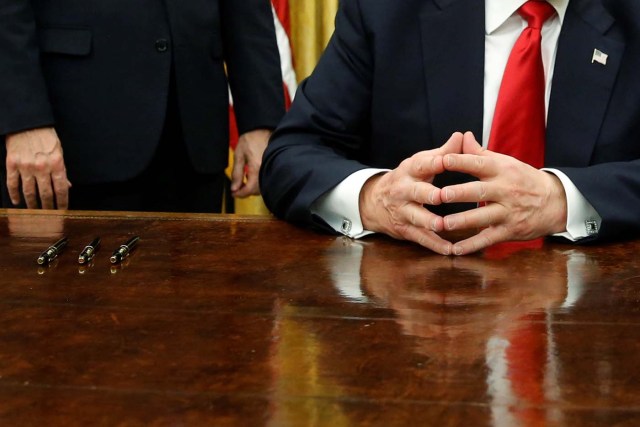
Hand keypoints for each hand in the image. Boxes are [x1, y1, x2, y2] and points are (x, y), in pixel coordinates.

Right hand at [5, 127, 70, 208]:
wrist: (27, 123)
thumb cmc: (46, 137)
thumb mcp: (59, 152)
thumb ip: (62, 170)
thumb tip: (67, 187)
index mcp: (56, 164)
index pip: (61, 189)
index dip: (62, 202)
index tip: (62, 211)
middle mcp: (42, 167)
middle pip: (46, 193)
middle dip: (48, 206)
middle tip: (48, 215)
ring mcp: (25, 166)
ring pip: (29, 191)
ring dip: (32, 203)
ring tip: (35, 211)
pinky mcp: (12, 164)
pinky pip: (12, 183)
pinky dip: (14, 194)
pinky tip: (17, 202)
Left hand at [231, 128, 270, 197]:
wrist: (263, 129)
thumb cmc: (250, 140)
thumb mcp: (239, 155)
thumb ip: (236, 173)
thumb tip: (234, 188)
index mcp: (256, 168)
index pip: (249, 190)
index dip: (240, 194)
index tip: (233, 193)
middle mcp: (265, 171)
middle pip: (256, 191)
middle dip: (245, 192)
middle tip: (236, 188)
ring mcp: (270, 170)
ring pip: (262, 188)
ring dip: (252, 188)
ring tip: (243, 181)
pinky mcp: (273, 168)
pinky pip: (266, 181)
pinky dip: (258, 183)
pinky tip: (251, 177)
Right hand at [358, 132, 465, 254]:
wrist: (375, 201)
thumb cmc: (408, 178)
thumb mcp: (421, 162)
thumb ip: (445, 152)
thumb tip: (464, 135)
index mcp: (410, 170)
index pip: (422, 165)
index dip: (434, 162)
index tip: (447, 161)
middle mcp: (404, 190)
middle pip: (416, 192)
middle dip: (428, 194)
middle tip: (441, 196)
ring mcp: (403, 211)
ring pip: (416, 217)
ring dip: (429, 222)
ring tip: (443, 225)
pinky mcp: (405, 229)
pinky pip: (421, 238)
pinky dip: (434, 245)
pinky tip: (449, 249)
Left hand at [440, 132, 566, 254]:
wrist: (557, 202)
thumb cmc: (523, 179)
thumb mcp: (505, 163)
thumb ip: (480, 153)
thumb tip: (462, 136)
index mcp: (502, 170)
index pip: (479, 164)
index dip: (460, 161)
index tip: (441, 160)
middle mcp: (505, 190)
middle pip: (479, 192)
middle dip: (459, 193)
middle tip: (439, 195)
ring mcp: (507, 212)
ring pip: (482, 217)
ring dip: (461, 221)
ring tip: (442, 224)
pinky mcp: (509, 231)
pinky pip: (488, 239)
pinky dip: (471, 245)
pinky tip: (455, 249)